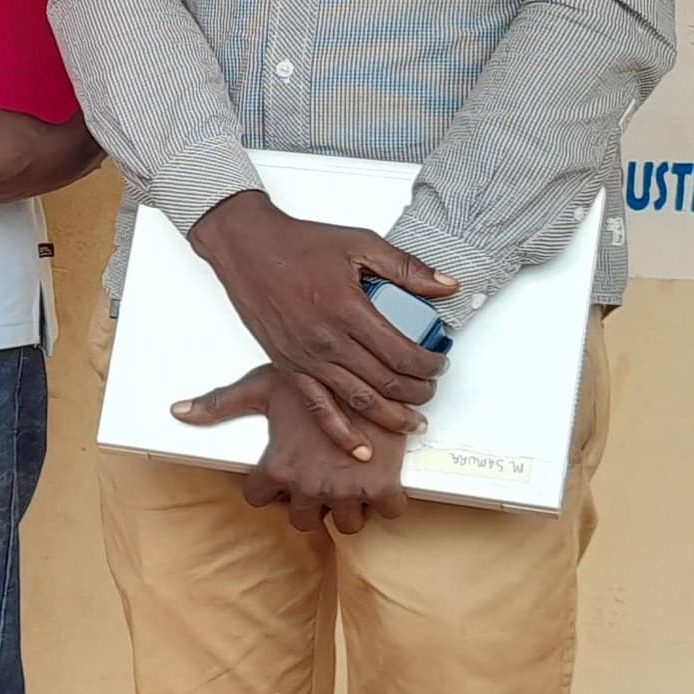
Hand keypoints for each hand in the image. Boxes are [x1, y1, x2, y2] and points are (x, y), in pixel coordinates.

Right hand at [186, 190, 453, 441]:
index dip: (429, 365)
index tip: (439, 364)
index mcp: (350, 310)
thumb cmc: (299, 244)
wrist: (247, 248)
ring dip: (391, 417)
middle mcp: (329, 341)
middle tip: (430, 388)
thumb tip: (446, 286)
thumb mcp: (360, 243)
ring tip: (412, 423)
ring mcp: (308, 358)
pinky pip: (318, 409)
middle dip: (418, 392)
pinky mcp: (289, 367)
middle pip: (386, 382)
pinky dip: (341, 434)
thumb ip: (406, 268)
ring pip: (359, 401)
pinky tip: (360, 449)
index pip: (403, 353)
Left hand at [238, 375, 408, 534]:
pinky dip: (388, 500)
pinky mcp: (382, 488)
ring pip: (345, 524)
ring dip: (347, 508)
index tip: (281, 478)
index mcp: (280, 466)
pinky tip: (384, 480)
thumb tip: (179, 410)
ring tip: (350, 483)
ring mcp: (346, 491)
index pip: (259, 498)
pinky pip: (388, 511)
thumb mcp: (263, 386)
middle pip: (303, 520)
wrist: (370, 375)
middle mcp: (309, 486)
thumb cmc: (317, 376)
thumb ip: (221, 404)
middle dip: (310, 505)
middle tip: (320, 481)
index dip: (269, 488)